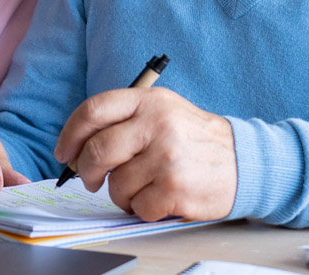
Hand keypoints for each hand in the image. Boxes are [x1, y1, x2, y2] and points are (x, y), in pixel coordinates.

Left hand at [53, 87, 235, 221]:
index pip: (93, 110)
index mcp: (149, 100)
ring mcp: (167, 155)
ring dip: (121, 195)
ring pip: (116, 184)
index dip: (70, 134)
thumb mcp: (163, 112)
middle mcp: (157, 123)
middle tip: (91, 180)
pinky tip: (160, 199)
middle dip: (87, 171)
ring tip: (142, 189)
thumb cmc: (193, 139)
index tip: (64, 152)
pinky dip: (143, 209)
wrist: (243, 160)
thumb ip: (124, 121)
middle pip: (97, 150)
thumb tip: (78, 149)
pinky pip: (138, 206)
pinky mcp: (175, 186)